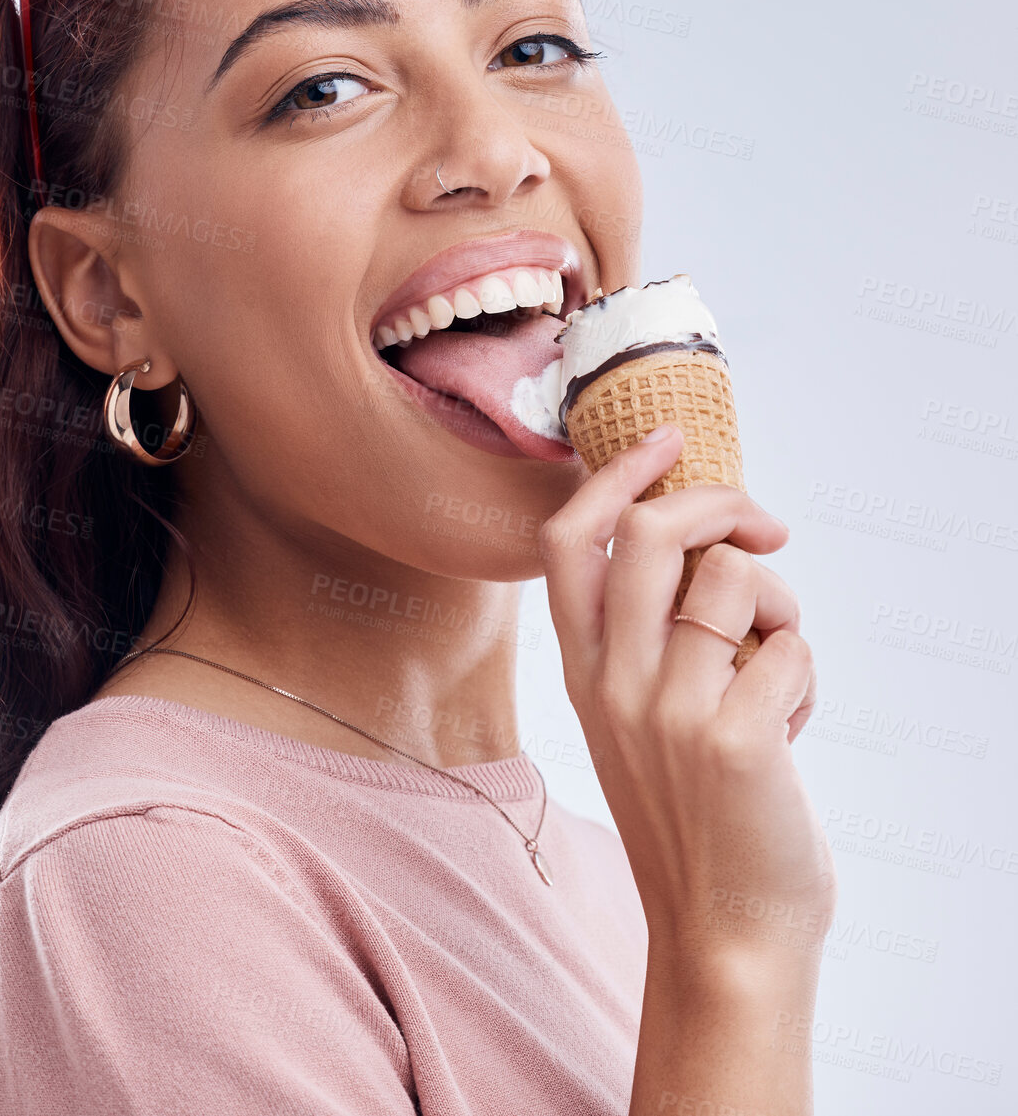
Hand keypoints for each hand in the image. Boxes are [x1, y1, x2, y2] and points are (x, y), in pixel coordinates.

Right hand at [541, 425, 836, 964]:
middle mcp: (614, 683)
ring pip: (731, 579)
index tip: (662, 441)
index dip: (614, 476)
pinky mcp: (735, 739)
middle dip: (718, 504)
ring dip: (777, 602)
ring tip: (778, 660)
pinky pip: (790, 646)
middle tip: (760, 527)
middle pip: (652, 532)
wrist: (722, 933)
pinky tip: (791, 721)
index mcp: (584, 672)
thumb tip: (707, 549)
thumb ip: (649, 640)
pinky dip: (804, 670)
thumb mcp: (634, 721)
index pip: (571, 542)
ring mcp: (669, 710)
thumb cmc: (692, 816)